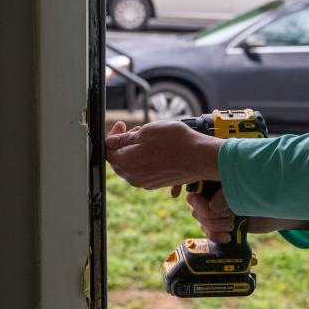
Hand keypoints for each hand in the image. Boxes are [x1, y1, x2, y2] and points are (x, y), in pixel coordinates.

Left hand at [105, 120, 221, 189]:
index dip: (113, 135)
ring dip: (135, 150)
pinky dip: (145, 159)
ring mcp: (145, 182)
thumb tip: (110, 141)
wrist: (200, 157)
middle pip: (119, 159)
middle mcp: (133, 177)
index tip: (121, 125)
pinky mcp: (157, 183)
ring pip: (132, 165)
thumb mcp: (146, 132)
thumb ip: (124, 138)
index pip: (108, 150)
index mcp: (126, 163)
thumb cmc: (175, 143)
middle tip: (136, 129)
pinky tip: (157, 148)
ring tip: (149, 137)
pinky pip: (144, 170)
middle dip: (124, 143)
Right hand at [182, 187, 308, 242]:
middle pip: (196, 207)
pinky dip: (214, 235)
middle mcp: (213, 191)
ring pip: (201, 219)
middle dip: (209, 217)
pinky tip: (227, 237)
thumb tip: (214, 207)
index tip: (214, 209)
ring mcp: (216, 207)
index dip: (200, 203)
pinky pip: (208, 230)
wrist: (278, 205)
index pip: (194, 191)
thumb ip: (229, 194)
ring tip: (230, 228)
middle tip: (228, 220)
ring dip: (213, 227)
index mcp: (216, 178)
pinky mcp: (221, 221)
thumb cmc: (264, 189)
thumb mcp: (246, 188)